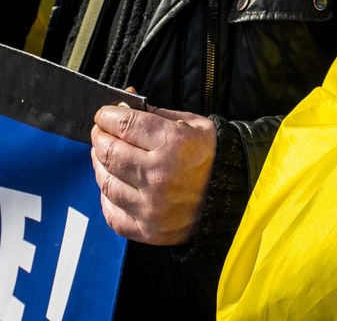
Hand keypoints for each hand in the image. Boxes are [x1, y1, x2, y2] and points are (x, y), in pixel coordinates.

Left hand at [91, 103, 216, 244]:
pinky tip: (115, 184)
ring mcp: (152, 207)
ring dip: (100, 165)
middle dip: (100, 137)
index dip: (107, 116)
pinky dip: (107, 196)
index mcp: (174, 144)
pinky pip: (111, 212)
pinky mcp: (147, 231)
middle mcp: (160, 176)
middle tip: (101, 133)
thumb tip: (122, 105)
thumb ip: (155, 114)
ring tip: (105, 156)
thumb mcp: (192, 124)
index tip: (104, 115)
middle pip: (109, 152)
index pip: (124, 124)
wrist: (235, 197)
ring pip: (105, 181)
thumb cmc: (212, 156)